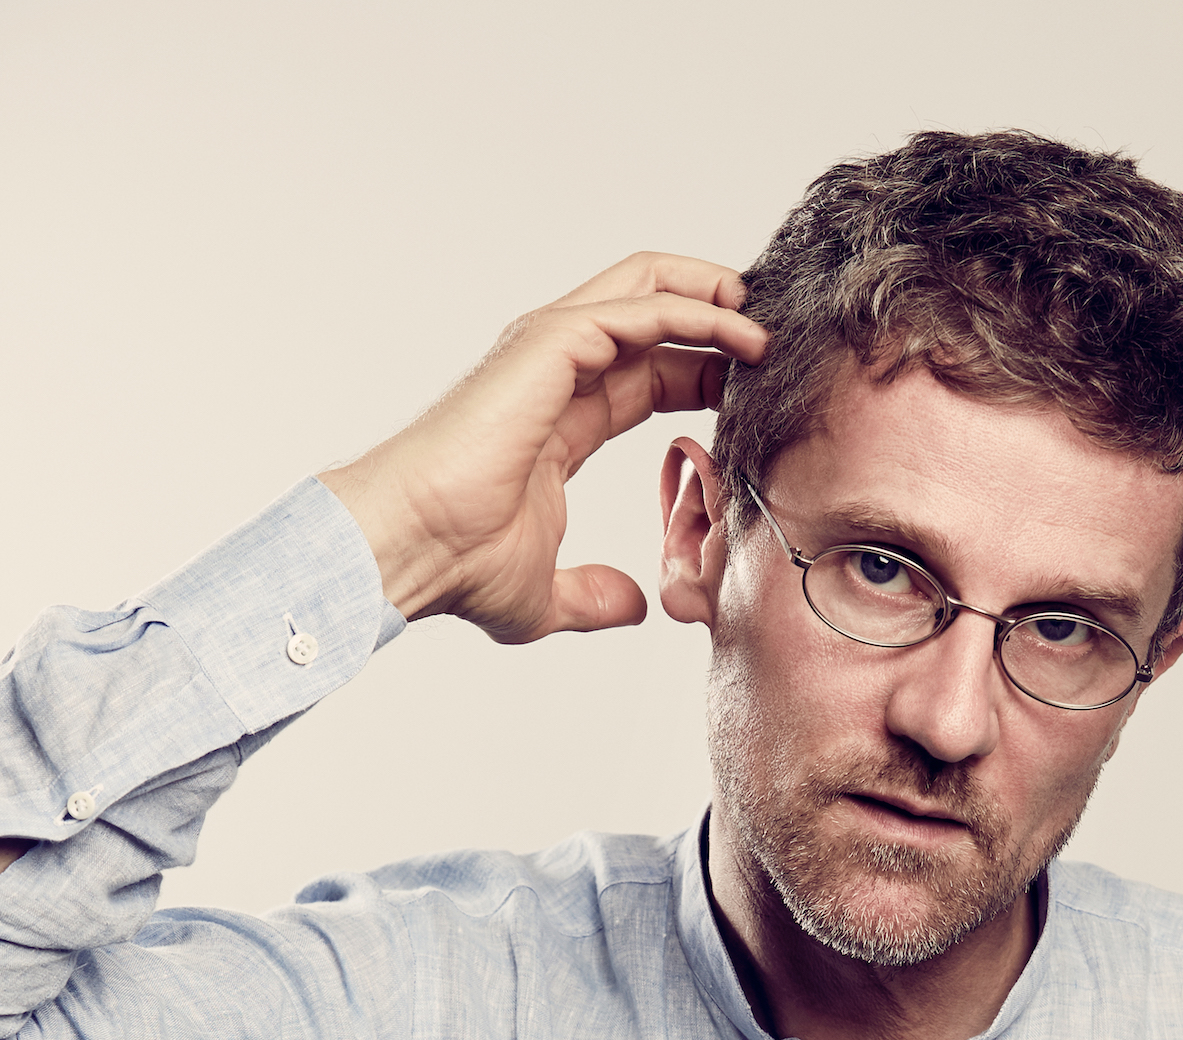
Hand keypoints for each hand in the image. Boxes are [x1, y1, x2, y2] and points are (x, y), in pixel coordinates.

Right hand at [319, 253, 765, 642]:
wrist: (411, 548)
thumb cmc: (456, 565)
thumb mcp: (544, 593)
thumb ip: (591, 596)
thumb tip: (632, 607)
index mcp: (561, 418)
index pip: (649, 372)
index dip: (706, 374)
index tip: (756, 392)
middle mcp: (555, 373)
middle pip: (650, 311)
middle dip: (714, 310)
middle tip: (772, 337)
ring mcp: (549, 351)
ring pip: (646, 289)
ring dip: (713, 297)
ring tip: (767, 323)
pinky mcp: (549, 344)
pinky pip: (639, 310)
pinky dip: (695, 312)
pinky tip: (739, 333)